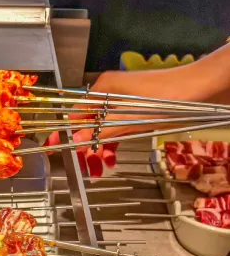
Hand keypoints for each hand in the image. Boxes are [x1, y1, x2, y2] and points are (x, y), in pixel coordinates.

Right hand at [45, 44, 229, 176]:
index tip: (54, 149)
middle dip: (84, 146)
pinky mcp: (134, 111)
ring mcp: (123, 102)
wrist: (202, 88)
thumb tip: (75, 140)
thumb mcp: (131, 118)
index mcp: (103, 88)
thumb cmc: (167, 98)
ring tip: (99, 168)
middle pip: (87, 122)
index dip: (64, 132)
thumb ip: (102, 130)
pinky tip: (110, 158)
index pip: (75, 112)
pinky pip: (115, 128)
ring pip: (101, 128)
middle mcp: (110, 93)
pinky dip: (112, 143)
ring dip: (98, 148)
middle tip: (84, 167)